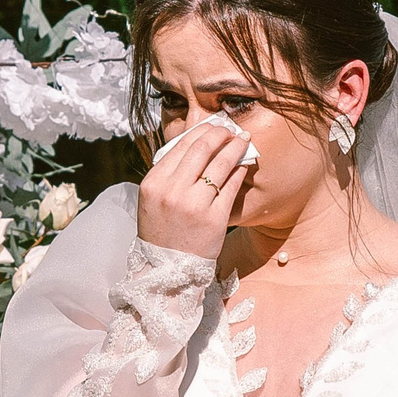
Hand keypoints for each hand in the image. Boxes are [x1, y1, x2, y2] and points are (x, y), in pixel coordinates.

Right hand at [134, 122, 249, 257]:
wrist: (166, 270)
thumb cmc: (161, 232)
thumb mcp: (153, 200)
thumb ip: (168, 174)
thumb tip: (196, 145)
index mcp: (153, 184)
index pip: (180, 146)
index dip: (201, 131)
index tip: (213, 126)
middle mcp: (172, 192)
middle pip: (201, 149)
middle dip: (220, 134)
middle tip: (231, 130)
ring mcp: (194, 205)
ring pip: (220, 164)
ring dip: (235, 147)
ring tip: (243, 141)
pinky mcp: (214, 219)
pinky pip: (231, 186)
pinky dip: (239, 170)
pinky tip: (244, 164)